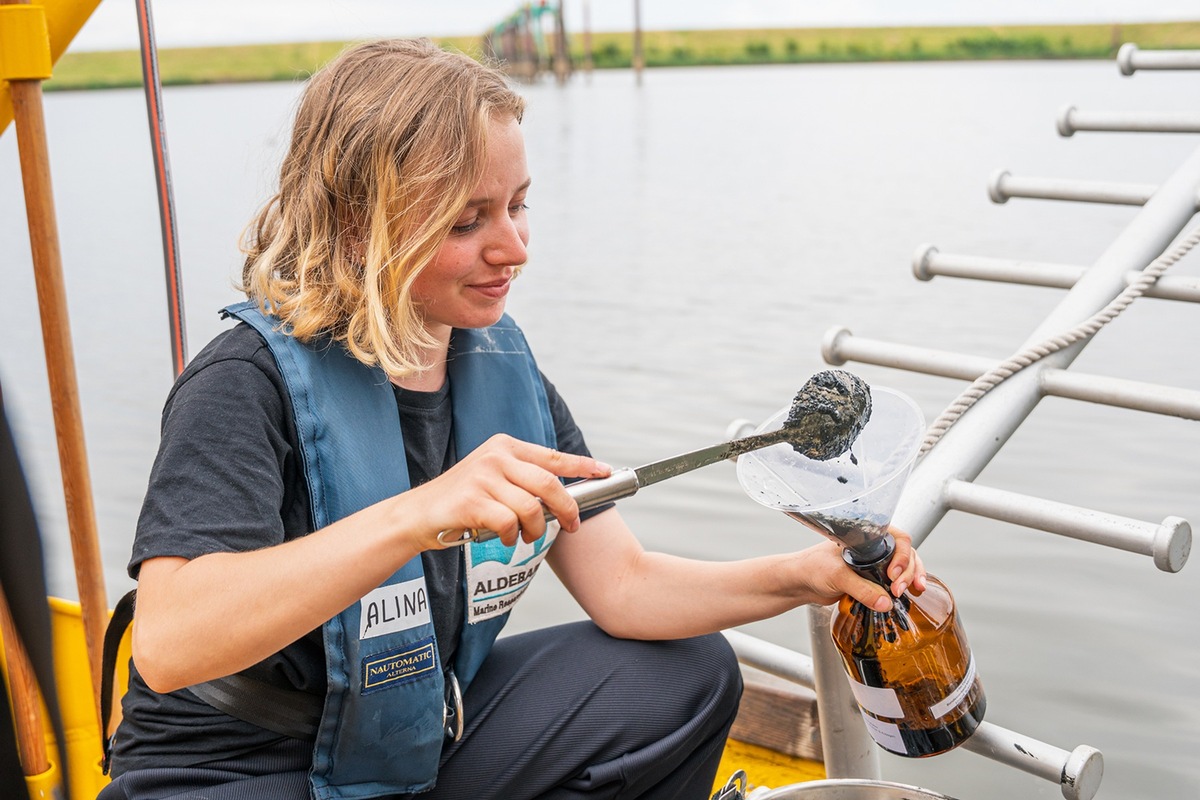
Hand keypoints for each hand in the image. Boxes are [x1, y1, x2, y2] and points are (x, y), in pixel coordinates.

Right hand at [403, 434, 611, 547]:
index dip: (583, 465)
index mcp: (505, 446)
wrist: (418, 514)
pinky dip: (510, 536)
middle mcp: (496, 456)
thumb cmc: (463, 501)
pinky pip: (509, 523)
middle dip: (567, 509)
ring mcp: (483, 477)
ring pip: (531, 508)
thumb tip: (564, 497)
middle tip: (571, 526)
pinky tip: (502, 537)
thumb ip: (523, 480)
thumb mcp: (493, 478)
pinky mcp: (471, 501)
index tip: (605, 471)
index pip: (553, 457)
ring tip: (523, 536)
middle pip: (548, 484)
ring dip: (534, 529)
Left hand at [788, 529, 926, 611]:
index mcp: (866, 536)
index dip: (902, 555)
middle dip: (908, 571)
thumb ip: (862, 589)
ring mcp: (875, 562)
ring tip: (913, 591)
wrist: (801, 583)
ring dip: (912, 577)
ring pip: (904, 565)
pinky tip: (912, 594)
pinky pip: (896, 580)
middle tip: (898, 589)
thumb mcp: (837, 576)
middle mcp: (874, 546)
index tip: (893, 574)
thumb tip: (886, 602)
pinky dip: (906, 585)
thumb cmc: (812, 568)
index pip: (897, 538)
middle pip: (905, 553)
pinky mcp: (874, 578)